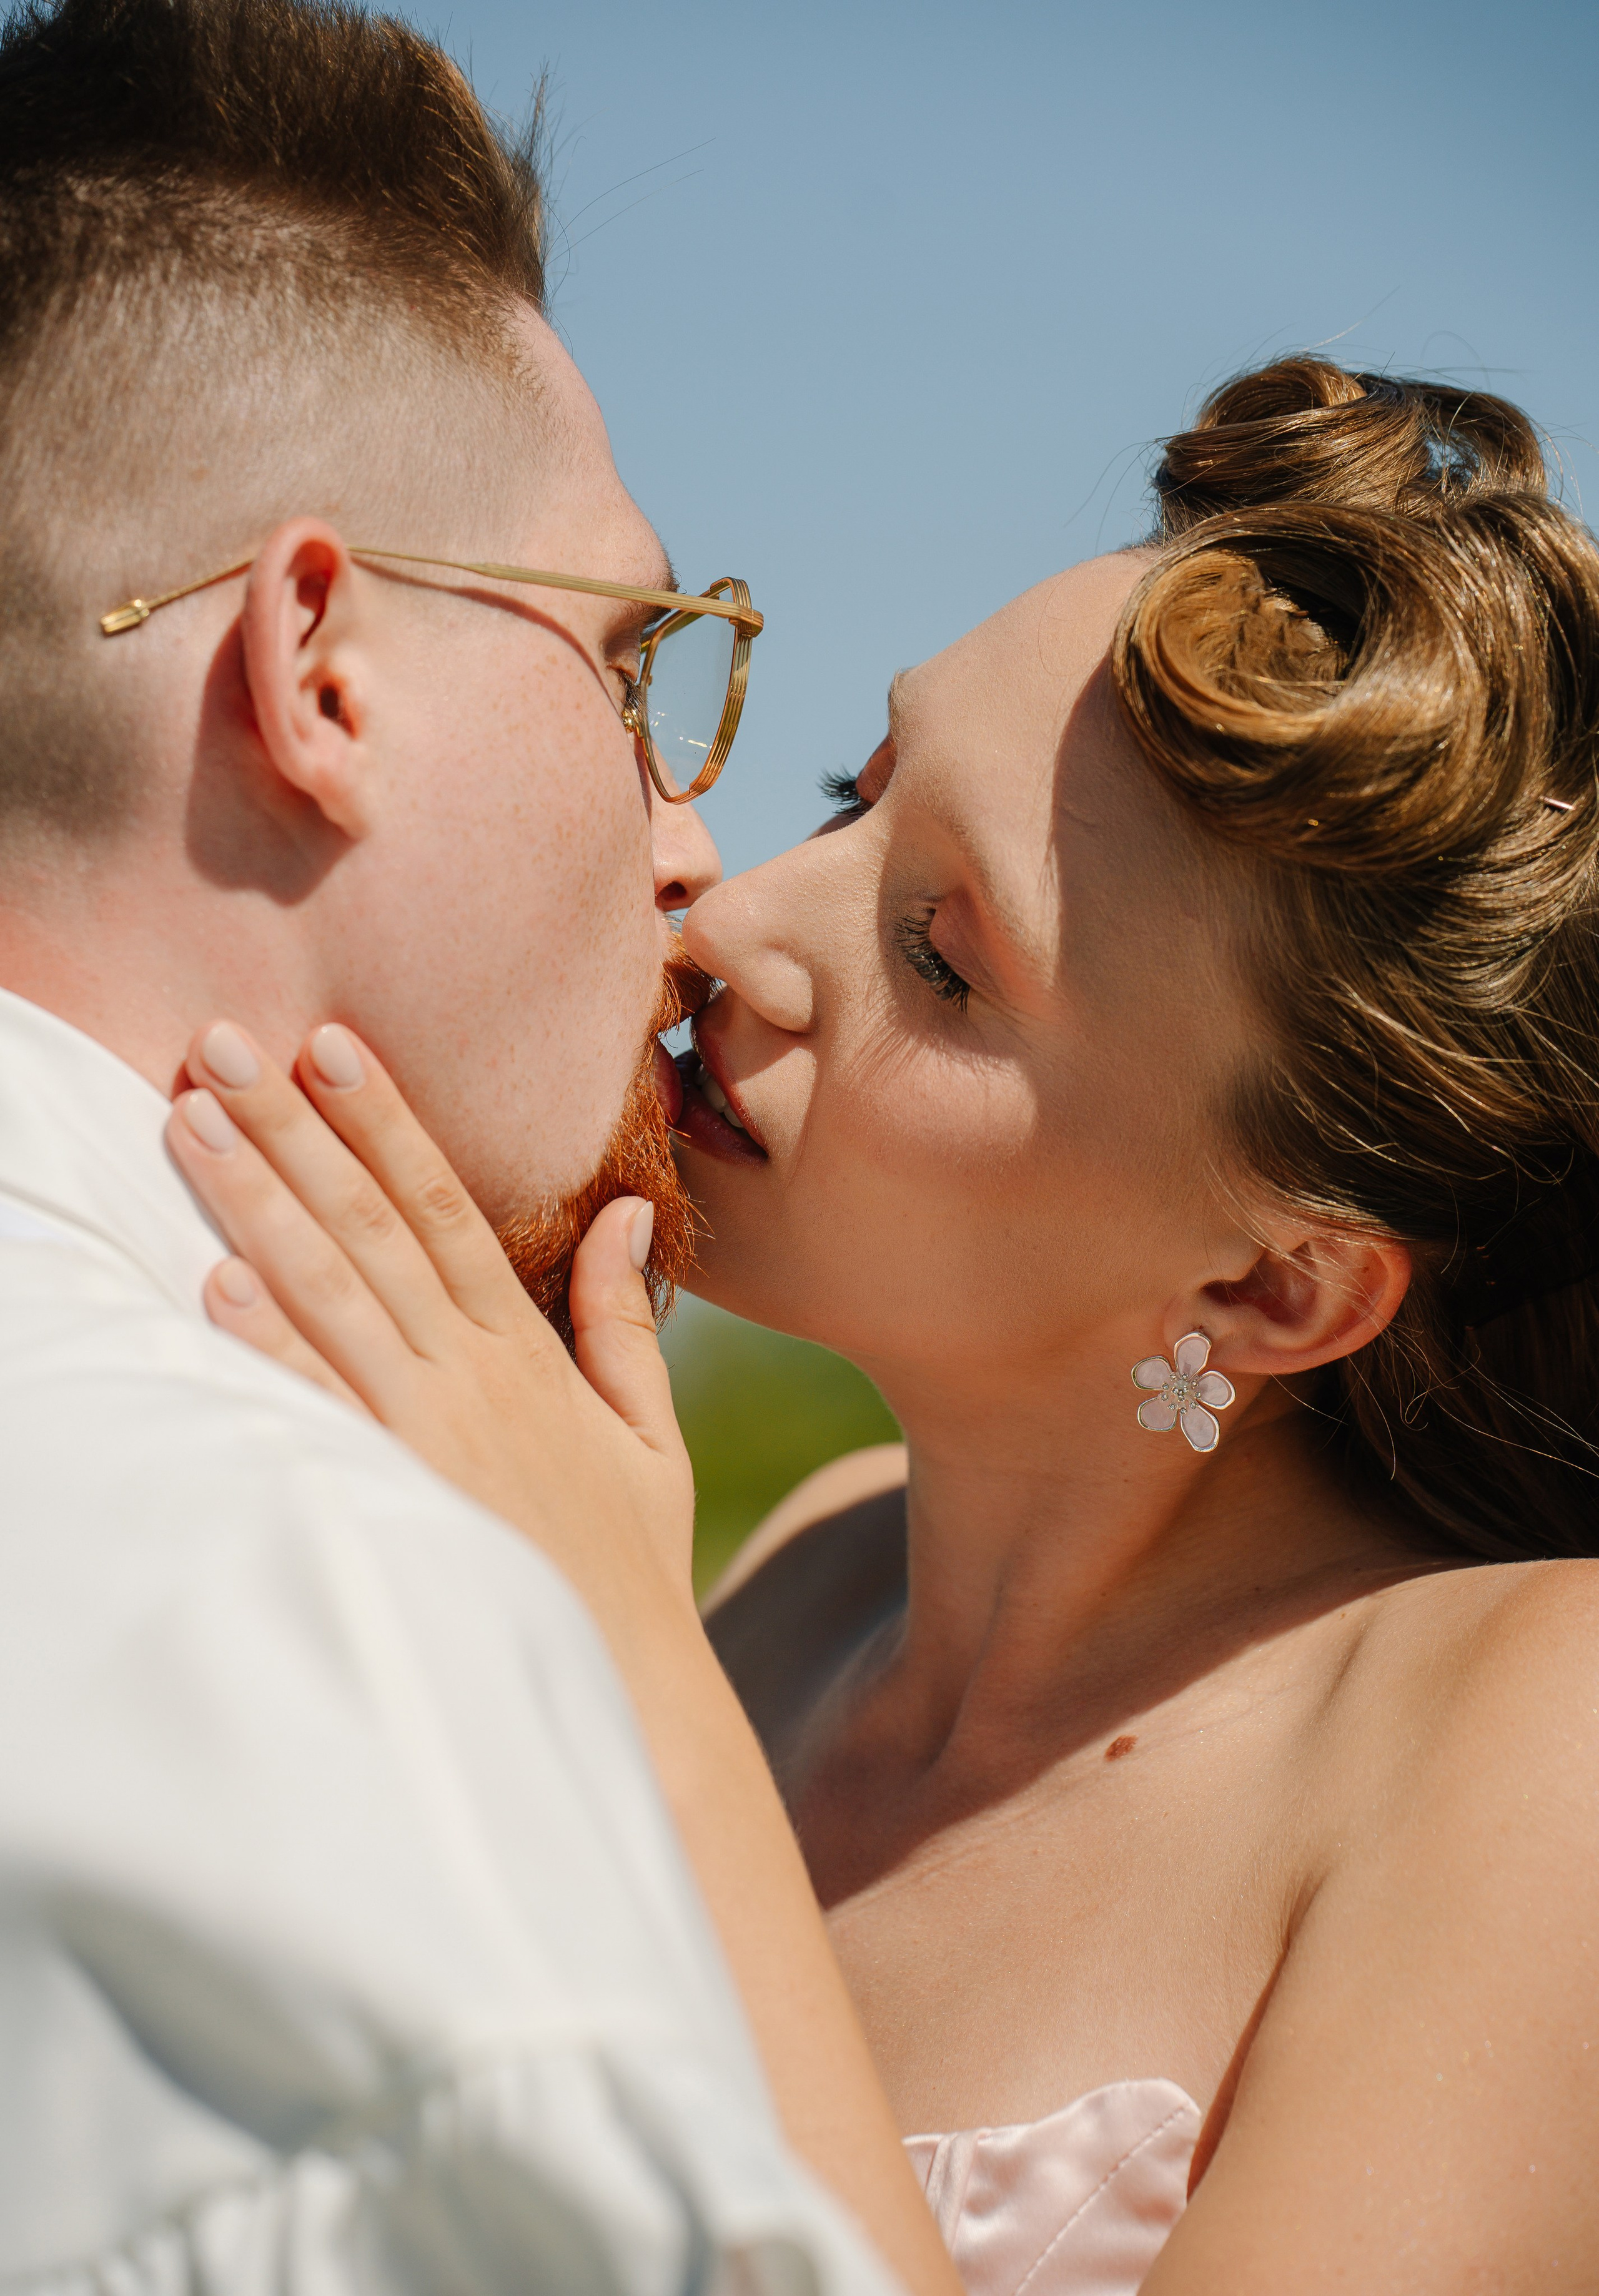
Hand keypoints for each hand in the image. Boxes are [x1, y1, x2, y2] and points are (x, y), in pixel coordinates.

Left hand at [164, 1020, 696, 1618]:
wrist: (622, 1678)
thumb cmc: (627, 1559)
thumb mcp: (649, 1430)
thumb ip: (624, 1319)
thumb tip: (627, 1208)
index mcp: (524, 1350)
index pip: (444, 1206)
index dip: (386, 1121)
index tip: (332, 1044)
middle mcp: (470, 1372)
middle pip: (371, 1223)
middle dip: (294, 1128)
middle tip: (223, 1044)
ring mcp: (429, 1430)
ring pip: (333, 1291)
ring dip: (258, 1201)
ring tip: (192, 1124)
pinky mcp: (399, 1493)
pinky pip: (323, 1406)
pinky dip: (273, 1343)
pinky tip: (216, 1283)